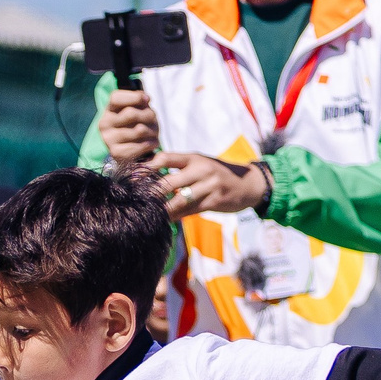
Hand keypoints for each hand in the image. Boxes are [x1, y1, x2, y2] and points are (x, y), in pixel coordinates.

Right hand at [97, 88, 159, 164]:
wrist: (130, 150)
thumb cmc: (136, 124)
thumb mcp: (137, 108)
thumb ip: (139, 100)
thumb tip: (145, 99)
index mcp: (109, 109)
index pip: (116, 98)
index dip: (134, 97)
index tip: (147, 99)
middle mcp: (104, 124)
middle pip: (131, 114)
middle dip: (148, 115)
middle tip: (154, 119)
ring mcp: (108, 139)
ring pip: (139, 130)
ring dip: (153, 130)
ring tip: (154, 132)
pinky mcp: (116, 153)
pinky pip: (140, 145)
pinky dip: (152, 143)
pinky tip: (153, 142)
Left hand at [145, 151, 268, 219]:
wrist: (248, 184)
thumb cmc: (217, 174)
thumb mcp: (200, 164)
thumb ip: (179, 167)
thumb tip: (150, 173)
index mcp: (193, 158)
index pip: (165, 158)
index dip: (147, 168)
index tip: (132, 177)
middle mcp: (201, 169)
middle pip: (169, 182)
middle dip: (150, 194)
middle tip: (135, 201)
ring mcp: (209, 186)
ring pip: (179, 200)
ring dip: (162, 210)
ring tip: (147, 215)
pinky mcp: (214, 201)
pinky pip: (190, 211)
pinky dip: (176, 217)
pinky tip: (165, 221)